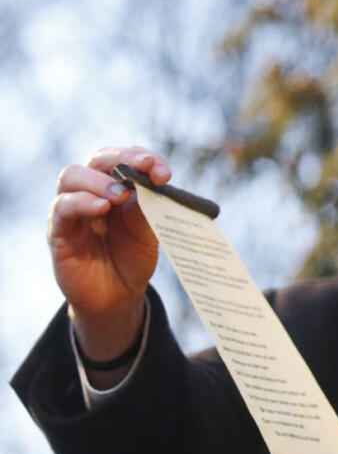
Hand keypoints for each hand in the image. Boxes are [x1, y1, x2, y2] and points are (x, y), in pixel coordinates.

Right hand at [49, 146, 168, 362]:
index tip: (162, 171)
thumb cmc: (133, 258)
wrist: (118, 296)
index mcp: (116, 187)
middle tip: (142, 169)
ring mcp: (72, 210)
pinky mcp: (58, 232)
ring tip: (120, 194)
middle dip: (121, 159)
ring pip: (72, 176)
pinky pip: (61, 208)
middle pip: (96, 160)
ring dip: (98, 180)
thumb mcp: (149, 232)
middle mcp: (91, 192)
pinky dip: (80, 202)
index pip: (122, 159)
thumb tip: (147, 185)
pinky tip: (101, 207)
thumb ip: (148, 209)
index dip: (140, 157)